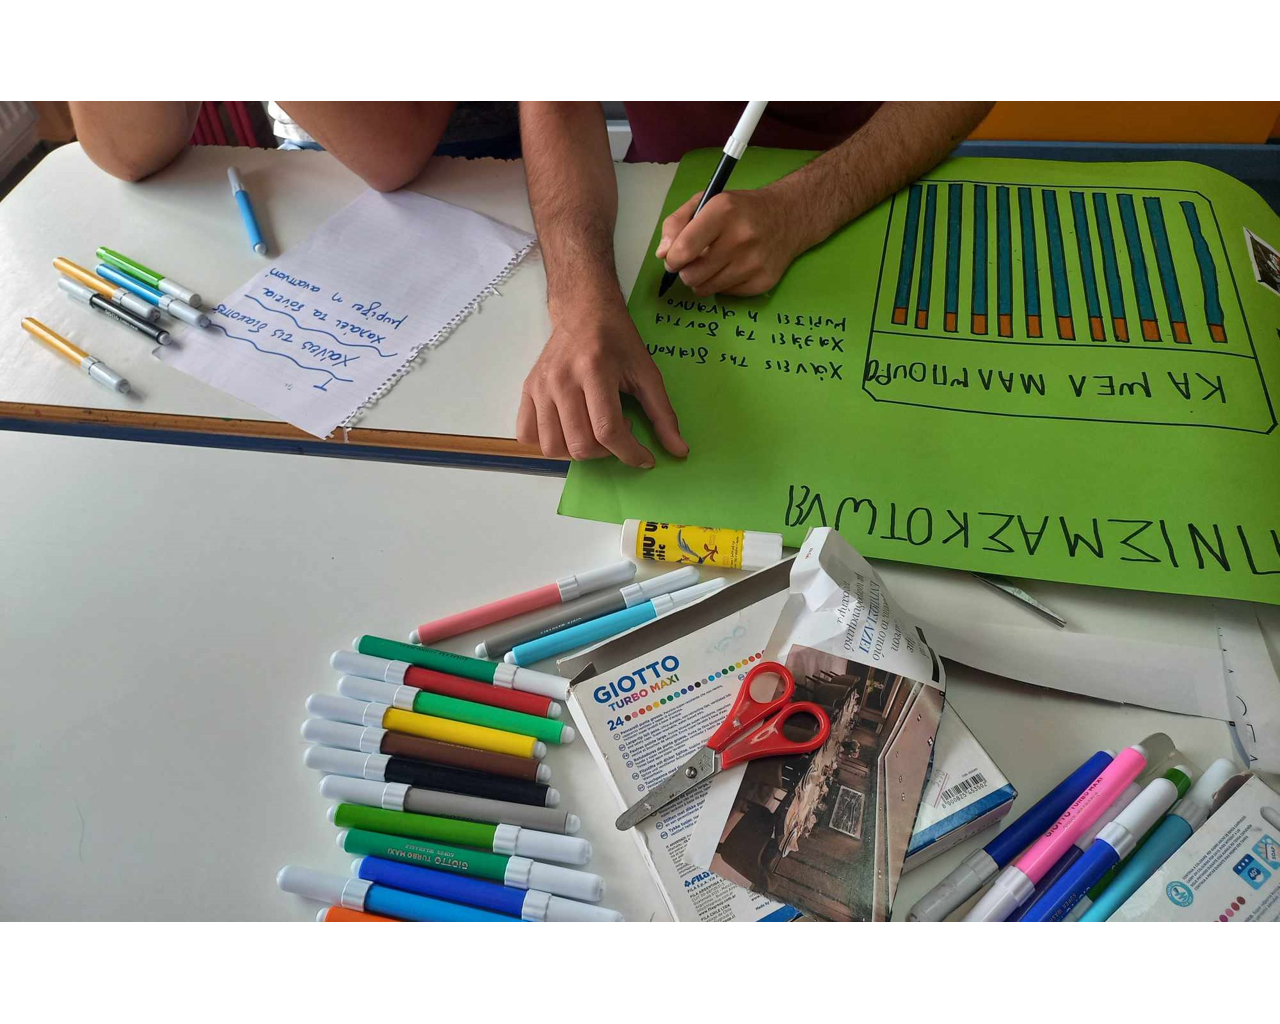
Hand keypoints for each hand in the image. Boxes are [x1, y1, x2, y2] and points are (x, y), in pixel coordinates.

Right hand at [518, 292, 688, 467]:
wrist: (583, 311)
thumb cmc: (617, 339)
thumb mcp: (647, 372)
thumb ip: (662, 414)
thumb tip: (678, 451)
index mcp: (594, 370)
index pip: (607, 430)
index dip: (630, 453)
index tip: (645, 458)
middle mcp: (561, 380)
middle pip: (580, 445)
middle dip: (608, 452)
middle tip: (619, 429)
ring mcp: (540, 386)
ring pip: (553, 447)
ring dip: (579, 451)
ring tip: (594, 428)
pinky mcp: (527, 390)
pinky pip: (527, 435)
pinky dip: (549, 443)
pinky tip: (569, 430)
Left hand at [655, 185, 807, 296]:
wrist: (788, 217)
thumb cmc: (740, 209)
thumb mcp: (707, 202)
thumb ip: (677, 223)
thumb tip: (663, 254)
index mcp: (723, 211)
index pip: (684, 249)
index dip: (672, 259)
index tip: (673, 258)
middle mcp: (741, 238)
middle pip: (691, 276)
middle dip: (686, 271)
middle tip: (695, 261)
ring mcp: (754, 263)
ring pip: (706, 289)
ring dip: (703, 279)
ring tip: (714, 263)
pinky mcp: (763, 282)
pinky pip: (725, 294)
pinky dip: (723, 284)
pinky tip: (734, 267)